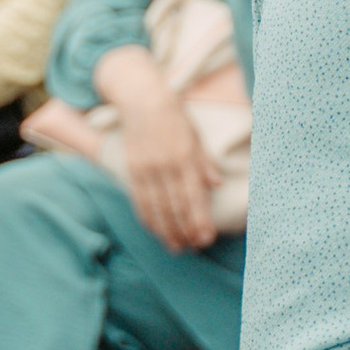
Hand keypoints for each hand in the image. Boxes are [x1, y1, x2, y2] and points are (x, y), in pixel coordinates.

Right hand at [106, 67, 219, 253]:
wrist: (142, 101)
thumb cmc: (176, 118)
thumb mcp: (196, 135)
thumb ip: (205, 162)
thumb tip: (217, 184)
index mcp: (185, 156)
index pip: (193, 196)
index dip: (200, 219)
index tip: (206, 238)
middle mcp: (165, 165)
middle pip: (175, 206)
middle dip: (185, 230)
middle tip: (194, 248)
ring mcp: (146, 169)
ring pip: (156, 208)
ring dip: (167, 230)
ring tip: (177, 247)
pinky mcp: (132, 171)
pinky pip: (140, 201)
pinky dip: (148, 219)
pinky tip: (157, 232)